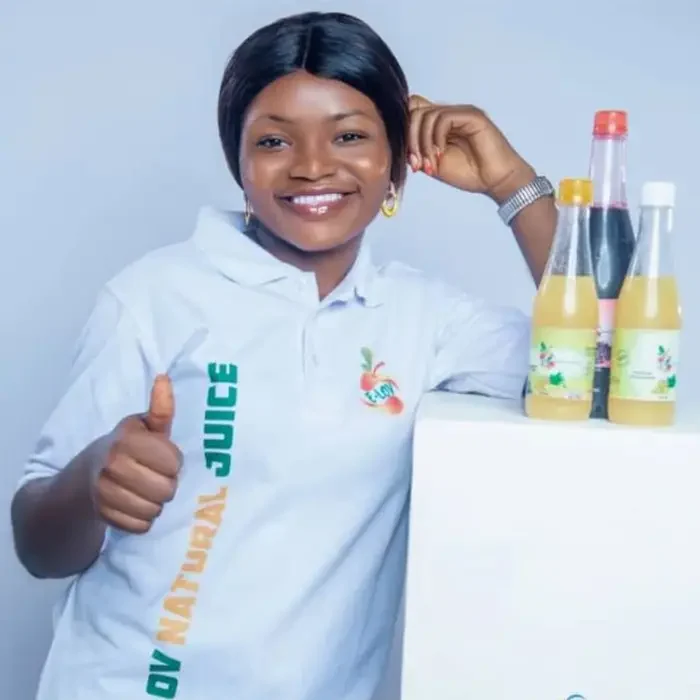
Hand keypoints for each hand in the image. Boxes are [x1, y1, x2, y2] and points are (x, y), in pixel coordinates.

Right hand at [93, 375, 181, 533]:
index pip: (173, 462)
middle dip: (167, 485)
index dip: (173, 462)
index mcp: (126, 440)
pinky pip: (141, 526)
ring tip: (146, 491)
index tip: (163, 458)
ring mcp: (104, 492)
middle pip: (167, 489)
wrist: (85, 476)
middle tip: (155, 477)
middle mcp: (112, 465)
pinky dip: (143, 520)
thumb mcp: (143, 426)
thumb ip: (160, 408)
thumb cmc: (126, 448)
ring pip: (155, 509)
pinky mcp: (103, 516)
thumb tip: (164, 378)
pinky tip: (135, 505)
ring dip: (156, 504)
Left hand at [407, 95, 535, 203]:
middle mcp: (449, 114)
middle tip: (417, 164)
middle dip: (410, 139)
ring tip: (430, 163)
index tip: (409, 158)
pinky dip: (436, 138)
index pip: (412, 111)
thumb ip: (417, 151)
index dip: (404, 131)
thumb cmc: (469, 174)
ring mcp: (460, 113)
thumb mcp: (433, 164)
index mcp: (439, 125)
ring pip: (426, 114)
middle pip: (414, 110)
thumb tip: (399, 143)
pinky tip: (440, 154)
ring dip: (422, 143)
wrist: (495, 181)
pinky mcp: (471, 115)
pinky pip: (443, 118)